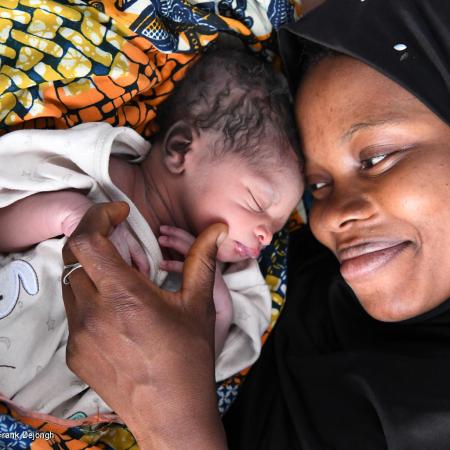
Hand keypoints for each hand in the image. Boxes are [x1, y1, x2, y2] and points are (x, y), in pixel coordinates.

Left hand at [61, 202, 227, 449]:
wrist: (173, 413)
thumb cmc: (189, 358)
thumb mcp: (199, 304)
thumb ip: (203, 259)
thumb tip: (218, 230)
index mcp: (124, 296)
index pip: (87, 240)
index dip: (98, 216)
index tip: (120, 215)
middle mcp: (93, 313)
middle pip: (74, 257)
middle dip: (95, 240)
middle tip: (123, 244)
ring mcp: (79, 336)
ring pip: (71, 284)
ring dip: (93, 271)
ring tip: (125, 282)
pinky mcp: (74, 354)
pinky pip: (74, 312)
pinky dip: (91, 299)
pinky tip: (118, 313)